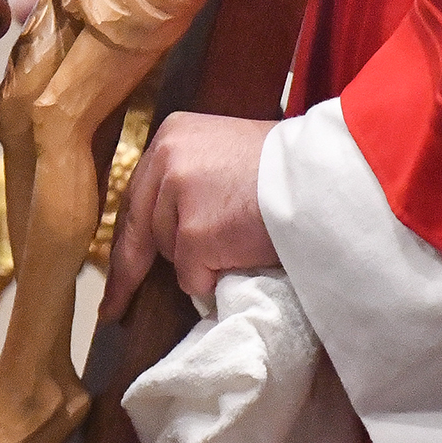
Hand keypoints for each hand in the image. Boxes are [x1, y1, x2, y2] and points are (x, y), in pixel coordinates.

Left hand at [103, 113, 281, 316]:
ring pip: (172, 256)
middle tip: (116, 307)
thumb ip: (193, 178)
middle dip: (138, 270)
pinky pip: (193, 278)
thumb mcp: (228, 153)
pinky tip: (244, 254)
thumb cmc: (290, 170)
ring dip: (202, 262)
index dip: (126, 241)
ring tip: (242, 239)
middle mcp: (166, 159)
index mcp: (172, 135)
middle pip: (146, 230)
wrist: (328, 177)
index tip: (112, 277)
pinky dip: (217, 278)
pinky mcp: (195, 233)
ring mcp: (178, 195)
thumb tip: (171, 225)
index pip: (135, 199)